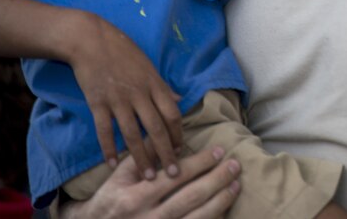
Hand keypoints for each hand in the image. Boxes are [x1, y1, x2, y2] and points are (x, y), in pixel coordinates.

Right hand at [61, 146, 240, 218]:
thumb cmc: (110, 200)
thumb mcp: (119, 176)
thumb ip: (144, 155)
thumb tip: (170, 137)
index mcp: (135, 198)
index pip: (174, 177)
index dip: (199, 163)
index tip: (218, 151)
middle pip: (190, 198)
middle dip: (216, 180)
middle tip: (235, 165)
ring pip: (196, 218)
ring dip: (220, 201)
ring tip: (236, 185)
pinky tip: (225, 209)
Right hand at [70, 13, 183, 178]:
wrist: (90, 40)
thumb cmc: (122, 50)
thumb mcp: (148, 65)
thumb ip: (162, 86)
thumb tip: (178, 100)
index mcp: (154, 84)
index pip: (172, 114)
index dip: (178, 134)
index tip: (181, 149)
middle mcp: (139, 94)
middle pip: (156, 128)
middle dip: (166, 153)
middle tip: (173, 174)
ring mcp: (118, 100)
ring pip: (133, 134)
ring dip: (141, 157)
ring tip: (148, 176)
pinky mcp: (98, 103)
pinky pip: (105, 131)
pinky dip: (109, 149)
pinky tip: (113, 164)